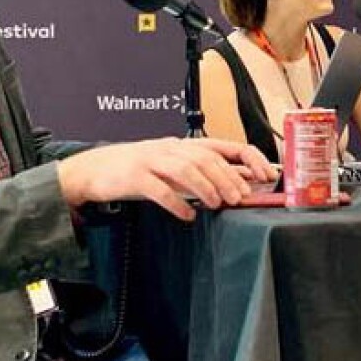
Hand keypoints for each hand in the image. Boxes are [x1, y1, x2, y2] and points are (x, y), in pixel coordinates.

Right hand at [57, 138, 277, 221]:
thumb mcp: (174, 167)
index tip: (266, 175)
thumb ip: (204, 173)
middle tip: (240, 198)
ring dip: (206, 188)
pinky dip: (176, 204)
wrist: (94, 170)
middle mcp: (170, 148)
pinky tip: (187, 216)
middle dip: (228, 178)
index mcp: (184, 145)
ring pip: (186, 169)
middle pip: (207, 158)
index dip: (249, 158)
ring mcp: (151, 160)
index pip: (225, 146)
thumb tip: (242, 182)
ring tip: (218, 205)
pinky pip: (159, 190)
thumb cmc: (139, 170)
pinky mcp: (134, 177)